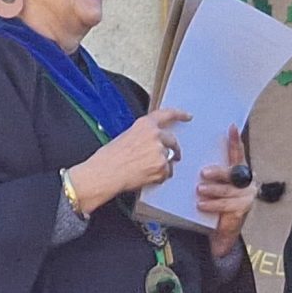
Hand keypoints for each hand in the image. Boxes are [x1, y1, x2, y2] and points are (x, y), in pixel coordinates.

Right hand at [67, 106, 190, 212]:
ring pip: (169, 158)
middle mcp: (155, 135)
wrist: (104, 174)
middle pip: (172, 140)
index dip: (179, 114)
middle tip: (175, 155)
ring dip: (162, 165)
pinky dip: (159, 176)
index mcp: (144, 125)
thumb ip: (142, 136)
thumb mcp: (124, 137)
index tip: (187, 116)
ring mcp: (160, 151)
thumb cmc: (108, 158)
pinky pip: (167, 173)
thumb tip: (150, 144)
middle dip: (174, 149)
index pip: (166, 114)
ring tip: (146, 170)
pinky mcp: (162, 166)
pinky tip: (146, 177)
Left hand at [197, 126, 252, 257]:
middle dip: (219, 172)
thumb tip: (193, 159)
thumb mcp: (212, 185)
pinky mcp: (243, 209)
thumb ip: (210, 173)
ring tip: (200, 190)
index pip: (237, 154)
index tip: (231, 127)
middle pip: (233, 173)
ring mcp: (247, 196)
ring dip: (213, 190)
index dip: (235, 141)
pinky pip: (227, 205)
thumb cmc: (213, 204)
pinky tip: (202, 204)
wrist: (219, 232)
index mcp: (239, 172)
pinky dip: (213, 204)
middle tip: (204, 173)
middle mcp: (246, 182)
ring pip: (228, 190)